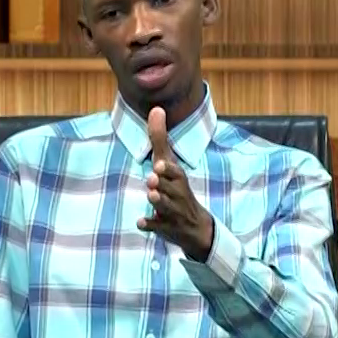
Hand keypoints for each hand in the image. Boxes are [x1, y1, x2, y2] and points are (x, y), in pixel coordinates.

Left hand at [137, 107, 213, 260]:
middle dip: (162, 184)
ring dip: (158, 201)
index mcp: (178, 179)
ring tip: (150, 195)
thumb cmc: (177, 188)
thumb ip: (160, 138)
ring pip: (166, 207)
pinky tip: (141, 222)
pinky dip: (150, 225)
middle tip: (151, 179)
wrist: (197, 226)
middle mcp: (178, 194)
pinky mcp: (166, 227)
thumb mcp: (169, 164)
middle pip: (170, 189)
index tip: (158, 165)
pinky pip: (158, 227)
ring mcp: (173, 212)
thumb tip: (156, 109)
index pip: (175, 172)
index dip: (167, 169)